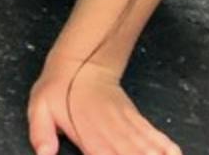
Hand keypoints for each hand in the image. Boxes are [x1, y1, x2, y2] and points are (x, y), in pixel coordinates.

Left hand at [28, 54, 179, 154]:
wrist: (81, 63)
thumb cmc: (57, 90)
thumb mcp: (39, 108)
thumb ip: (41, 134)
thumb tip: (44, 154)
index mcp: (91, 140)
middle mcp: (115, 138)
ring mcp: (130, 129)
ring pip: (151, 153)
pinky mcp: (139, 121)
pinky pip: (161, 140)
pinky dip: (169, 150)